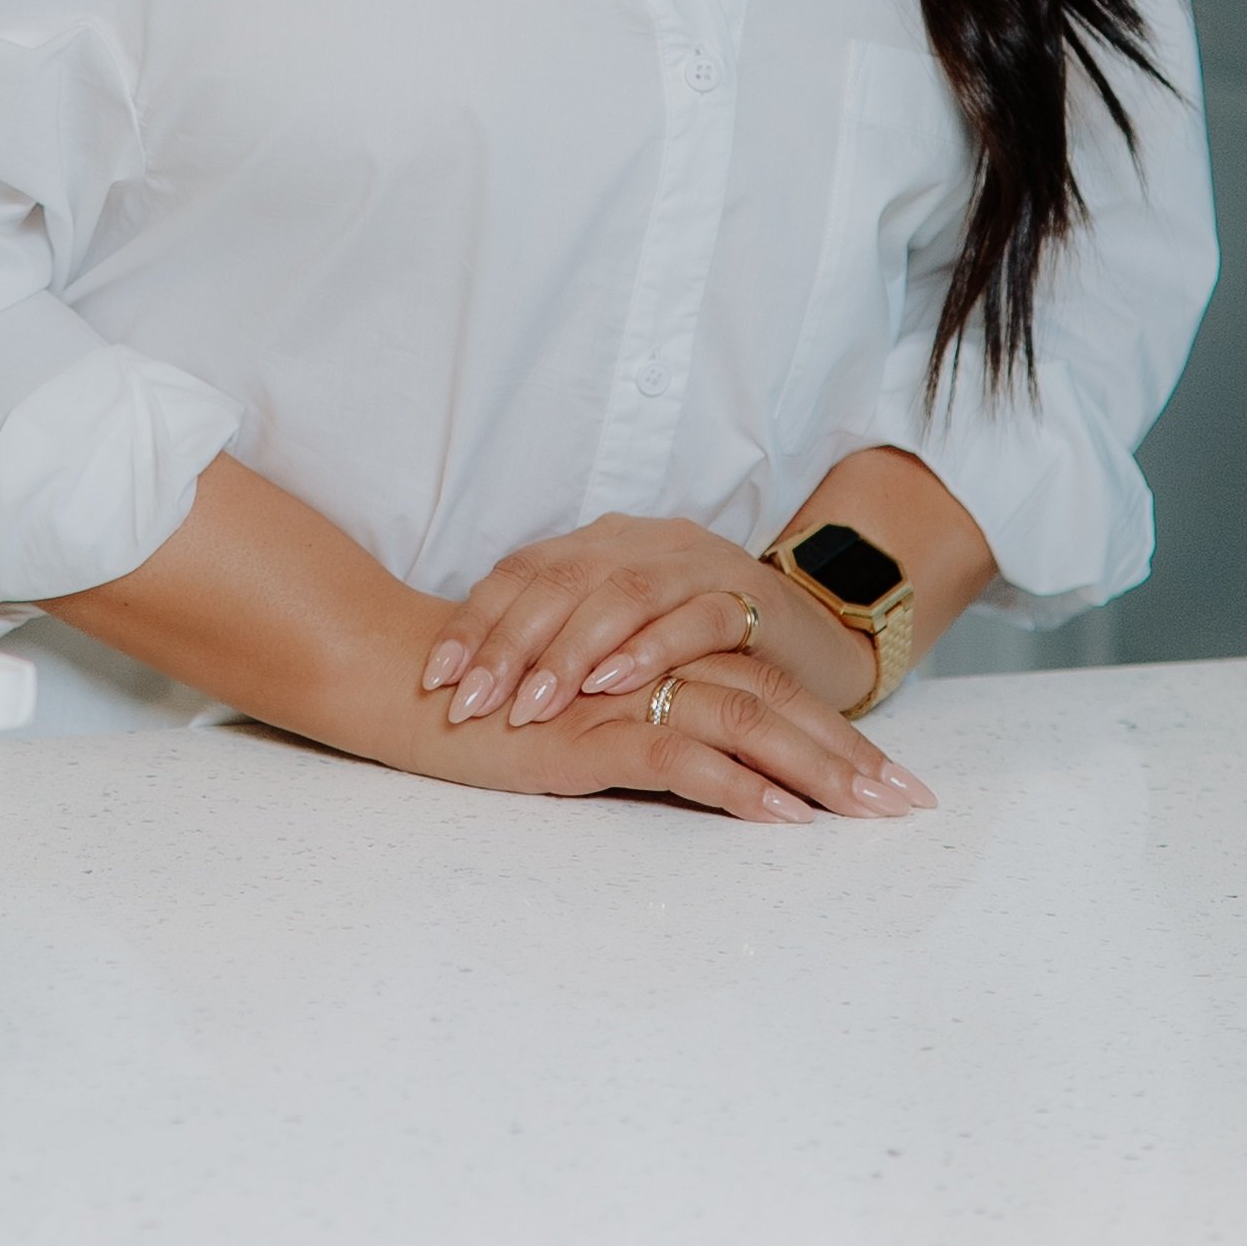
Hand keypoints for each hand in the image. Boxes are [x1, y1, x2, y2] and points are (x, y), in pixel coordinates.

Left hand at [422, 515, 881, 727]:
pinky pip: (694, 618)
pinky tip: (613, 685)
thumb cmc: (695, 648)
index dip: (476, 623)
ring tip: (531, 704)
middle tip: (472, 703)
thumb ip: (557, 642)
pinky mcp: (748, 598)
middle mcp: (642, 540)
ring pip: (620, 595)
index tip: (436, 679)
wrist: (809, 636)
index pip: (521, 572)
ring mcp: (697, 563)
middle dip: (508, 644)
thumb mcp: (616, 637)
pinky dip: (650, 650)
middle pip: (560, 581)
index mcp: (600, 543)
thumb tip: (465, 679)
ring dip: (570, 653)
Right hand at [438, 649, 931, 822]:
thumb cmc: (491, 707)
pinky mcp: (589, 729)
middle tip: (911, 804)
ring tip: (869, 813)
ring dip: (814, 770)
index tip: (890, 782)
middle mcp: (652, 663)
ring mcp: (624, 693)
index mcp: (658, 653)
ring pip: (743, 721)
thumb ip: (647, 720)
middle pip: (772, 699)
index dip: (831, 732)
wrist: (406, 684)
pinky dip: (738, 787)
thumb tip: (719, 766)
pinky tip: (783, 818)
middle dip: (848, 756)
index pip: (764, 686)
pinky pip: (681, 753)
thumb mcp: (586, 712)